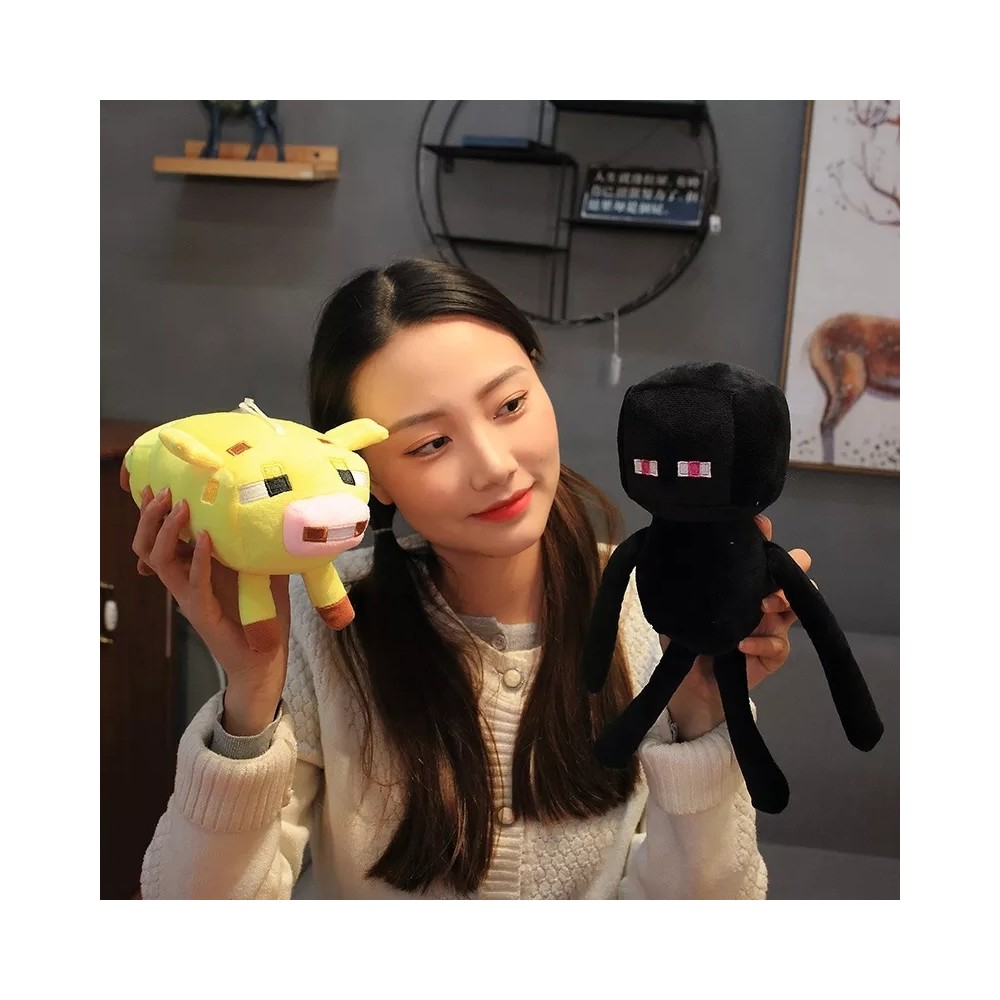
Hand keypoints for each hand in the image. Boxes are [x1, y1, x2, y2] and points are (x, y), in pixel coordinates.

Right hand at [131, 486, 290, 734]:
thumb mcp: (261, 569)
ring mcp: (189, 597)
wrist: (264, 659)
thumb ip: (257, 545)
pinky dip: (198, 557)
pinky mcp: (202, 612)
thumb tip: (272, 512)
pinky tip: (206, 537)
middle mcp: (183, 581)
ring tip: (181, 505)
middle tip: (166, 490)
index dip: (153, 513)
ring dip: (168, 530)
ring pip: (159, 559)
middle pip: (147, 545)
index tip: (157, 483)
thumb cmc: (262, 615)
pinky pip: (194, 581)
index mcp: (192, 570)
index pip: (161, 537)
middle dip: (151, 515)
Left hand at [663, 513, 811, 741]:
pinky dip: (761, 642)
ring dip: (783, 599)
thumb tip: (683, 550)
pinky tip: (740, 644)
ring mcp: (773, 623)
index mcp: (743, 577)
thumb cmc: (685, 633)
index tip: (758, 527)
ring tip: (761, 606)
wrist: (689, 680)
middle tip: (768, 573)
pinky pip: (779, 644)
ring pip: (799, 602)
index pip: (761, 546)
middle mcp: (763, 594)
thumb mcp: (679, 604)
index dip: (764, 532)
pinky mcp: (774, 652)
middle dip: (791, 564)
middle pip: (796, 567)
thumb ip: (686, 581)